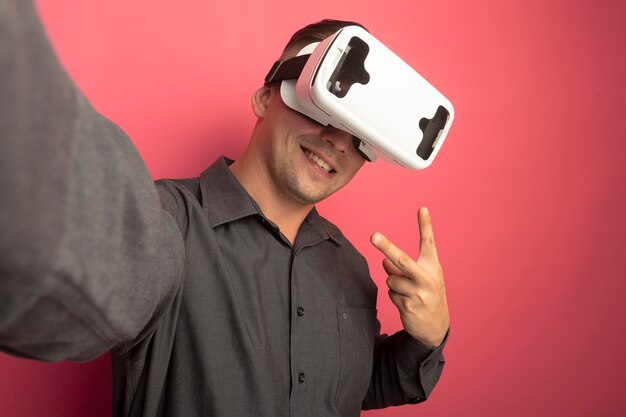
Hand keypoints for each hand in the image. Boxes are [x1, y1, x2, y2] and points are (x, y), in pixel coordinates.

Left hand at [370, 207, 449, 347]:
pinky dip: (395, 297)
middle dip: (386, 247)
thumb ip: (403, 267)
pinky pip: (391, 294)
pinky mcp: (409, 306)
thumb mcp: (420, 279)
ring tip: (408, 294)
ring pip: (391, 279)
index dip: (425, 225)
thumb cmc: (427, 295)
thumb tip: (384, 261)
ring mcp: (419, 293)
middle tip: (373, 236)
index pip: (429, 243)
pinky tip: (407, 304)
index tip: (422, 208)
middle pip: (402, 259)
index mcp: (433, 267)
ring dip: (394, 285)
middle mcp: (428, 278)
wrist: (436, 328)